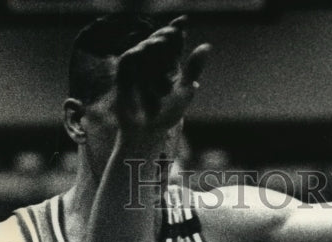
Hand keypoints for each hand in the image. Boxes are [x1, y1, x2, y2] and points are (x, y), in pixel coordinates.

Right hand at [115, 16, 210, 136]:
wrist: (147, 130)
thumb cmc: (167, 112)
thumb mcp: (185, 89)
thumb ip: (194, 67)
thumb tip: (207, 46)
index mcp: (168, 62)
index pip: (172, 40)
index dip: (177, 29)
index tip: (185, 21)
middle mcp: (151, 61)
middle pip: (159, 40)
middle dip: (167, 36)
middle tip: (176, 32)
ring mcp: (137, 65)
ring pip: (146, 46)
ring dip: (156, 42)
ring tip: (166, 43)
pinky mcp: (123, 72)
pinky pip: (130, 57)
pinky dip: (139, 52)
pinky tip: (148, 49)